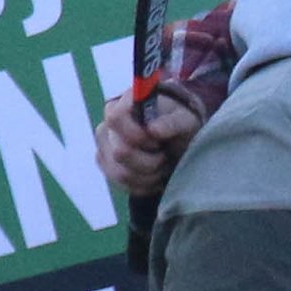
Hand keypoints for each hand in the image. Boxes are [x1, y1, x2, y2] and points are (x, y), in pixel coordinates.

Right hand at [100, 81, 203, 205]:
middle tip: (165, 154)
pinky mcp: (106, 166)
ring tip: (163, 164)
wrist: (177, 139)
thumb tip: (152, 130)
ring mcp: (104, 147)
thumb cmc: (180, 124)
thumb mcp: (186, 120)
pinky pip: (122, 184)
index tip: (158, 141)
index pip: (115, 118)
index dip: (137, 134)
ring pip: (121, 173)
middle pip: (121, 152)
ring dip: (150, 174)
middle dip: (151, 160)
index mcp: (123, 105)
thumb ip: (172, 123)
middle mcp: (107, 125)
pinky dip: (145, 184)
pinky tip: (157, 175)